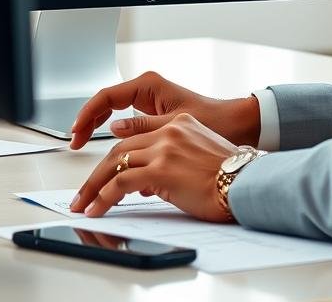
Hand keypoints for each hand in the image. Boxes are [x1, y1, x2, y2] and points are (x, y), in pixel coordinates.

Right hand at [69, 70, 259, 149]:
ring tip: (85, 147)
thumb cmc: (214, 121)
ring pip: (114, 114)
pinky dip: (117, 137)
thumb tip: (114, 131)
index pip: (106, 96)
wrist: (237, 126)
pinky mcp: (156, 116)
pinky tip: (112, 154)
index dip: (87, 115)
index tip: (76, 132)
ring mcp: (150, 102)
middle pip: (106, 104)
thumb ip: (143, 128)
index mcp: (148, 86)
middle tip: (75, 142)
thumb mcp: (174, 126)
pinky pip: (128, 124)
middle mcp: (147, 91)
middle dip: (88, 122)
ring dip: (99, 130)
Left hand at [69, 113, 236, 221]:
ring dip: (94, 186)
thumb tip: (144, 182)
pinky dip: (104, 197)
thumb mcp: (199, 156)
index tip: (103, 170)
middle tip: (84, 192)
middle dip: (97, 173)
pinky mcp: (160, 169)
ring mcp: (163, 148)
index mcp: (179, 123)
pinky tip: (96, 208)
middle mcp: (169, 130)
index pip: (137, 135)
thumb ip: (172, 157)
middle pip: (120, 148)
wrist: (247, 183)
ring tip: (83, 203)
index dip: (117, 154)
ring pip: (115, 163)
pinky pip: (121, 182)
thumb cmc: (231, 178)